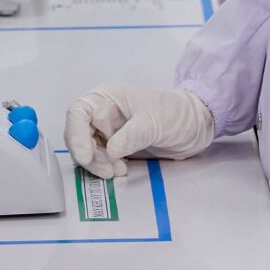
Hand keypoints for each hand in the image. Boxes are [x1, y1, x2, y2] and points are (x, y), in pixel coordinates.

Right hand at [65, 82, 216, 181]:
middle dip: (89, 155)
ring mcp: (108, 131)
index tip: (85, 156)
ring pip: (87, 150)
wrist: (194, 127)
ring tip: (118, 171)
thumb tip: (111, 150)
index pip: (78, 113)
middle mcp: (102, 113)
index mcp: (106, 97)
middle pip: (78, 135)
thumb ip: (132, 135)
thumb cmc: (174, 113)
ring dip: (98, 164)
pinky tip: (120, 170)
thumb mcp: (154, 122)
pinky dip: (105, 167)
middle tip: (108, 170)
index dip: (75, 135)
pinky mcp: (115, 147)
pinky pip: (99, 159)